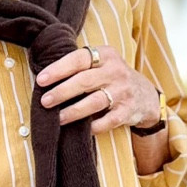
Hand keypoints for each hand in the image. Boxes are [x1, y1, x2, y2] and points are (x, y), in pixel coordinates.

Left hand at [34, 45, 160, 133]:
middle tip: (45, 101)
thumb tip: (45, 79)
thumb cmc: (112, 78)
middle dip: (62, 92)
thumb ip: (80, 67)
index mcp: (106, 55)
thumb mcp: (102, 64)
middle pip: (84, 81)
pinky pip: (107, 121)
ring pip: (94, 102)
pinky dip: (93, 127)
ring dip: (73, 111)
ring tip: (57, 118)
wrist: (146, 95)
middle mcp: (116, 71)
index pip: (78, 59)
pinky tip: (81, 130)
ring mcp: (123, 92)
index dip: (58, 69)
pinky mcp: (127, 111)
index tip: (41, 80)